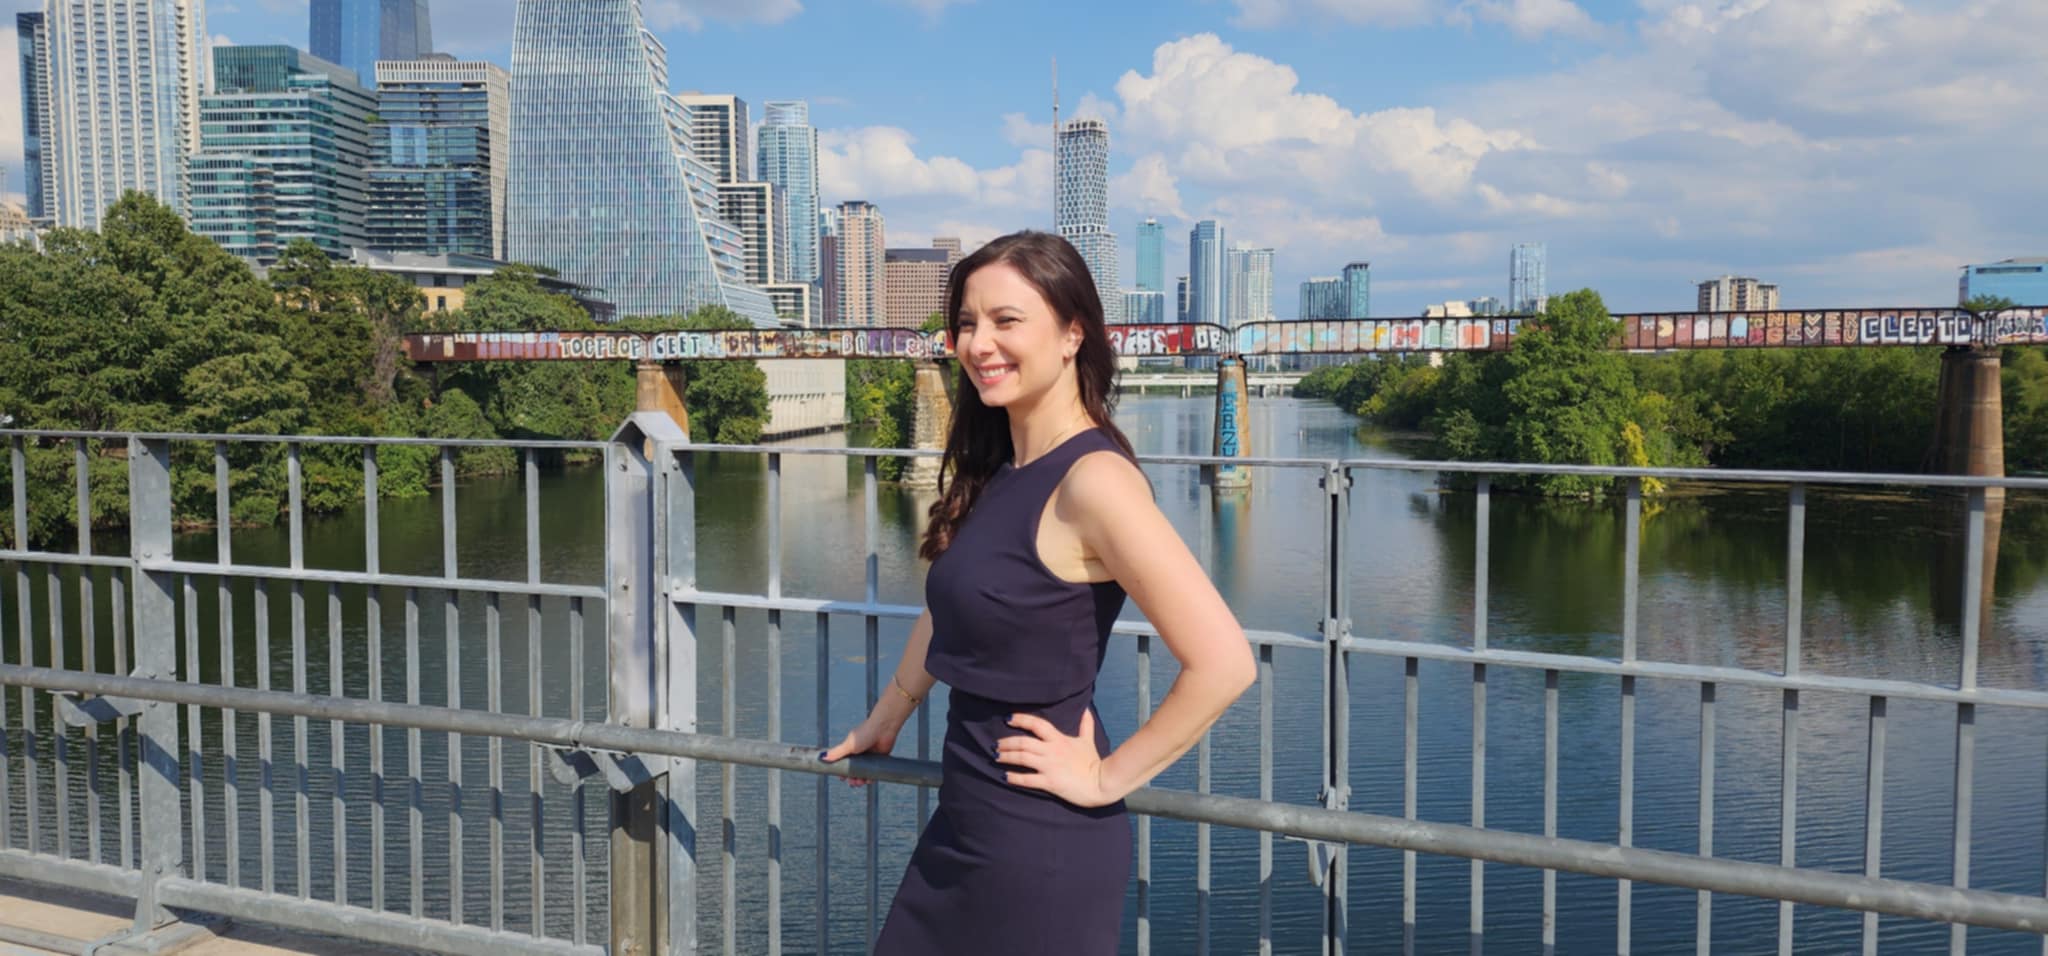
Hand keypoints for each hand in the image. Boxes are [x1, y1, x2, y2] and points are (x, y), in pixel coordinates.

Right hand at [821, 713, 900, 787]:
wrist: (884, 727)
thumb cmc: (866, 732)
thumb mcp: (848, 745)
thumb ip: (836, 752)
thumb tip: (822, 757)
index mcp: (850, 749)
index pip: (844, 764)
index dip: (843, 772)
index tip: (842, 778)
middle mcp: (859, 754)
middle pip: (854, 770)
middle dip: (852, 778)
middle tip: (853, 783)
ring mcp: (869, 757)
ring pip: (864, 772)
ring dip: (862, 779)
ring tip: (861, 782)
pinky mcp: (879, 759)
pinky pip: (874, 771)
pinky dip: (872, 776)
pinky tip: (870, 780)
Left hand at [996, 709, 1119, 807]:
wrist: (1101, 783)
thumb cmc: (1093, 762)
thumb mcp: (1088, 741)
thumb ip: (1085, 725)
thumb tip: (1086, 709)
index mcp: (1059, 739)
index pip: (1037, 724)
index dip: (1021, 719)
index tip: (1008, 719)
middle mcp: (1052, 750)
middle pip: (1023, 742)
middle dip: (1007, 742)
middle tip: (995, 745)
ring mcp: (1050, 766)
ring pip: (1022, 758)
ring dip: (1006, 756)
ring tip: (996, 757)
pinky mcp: (1050, 782)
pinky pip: (1027, 779)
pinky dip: (1014, 777)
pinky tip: (1005, 776)